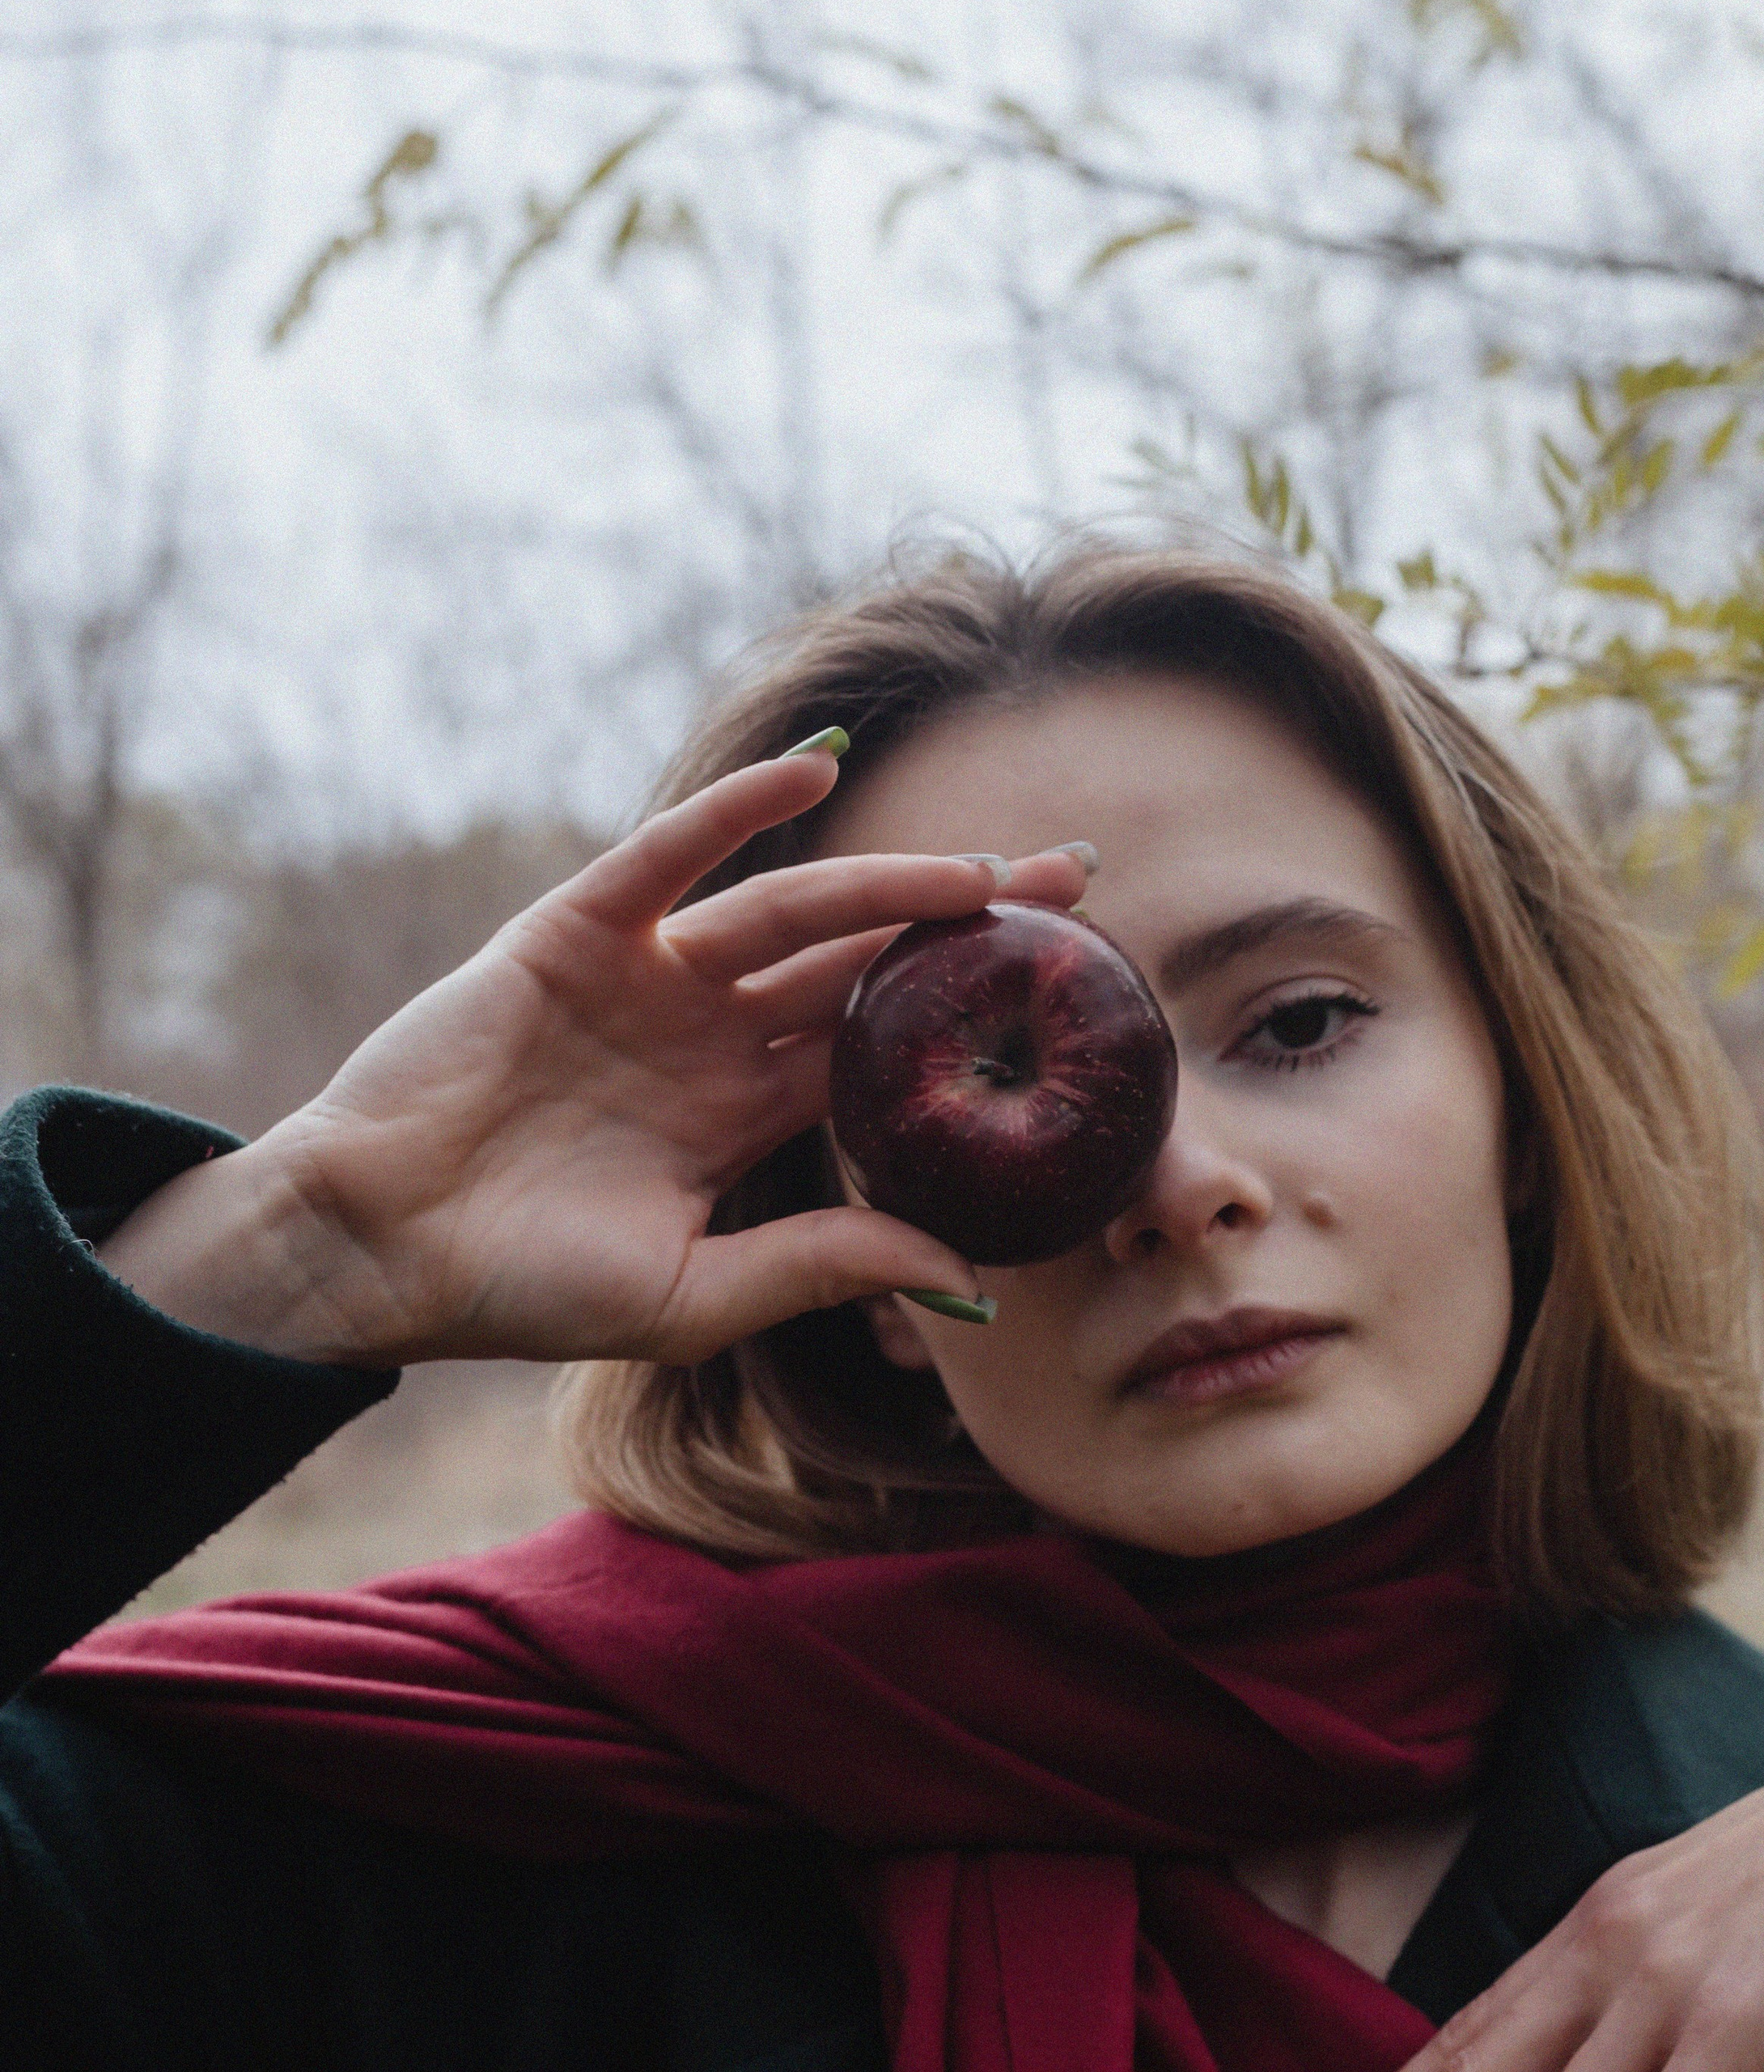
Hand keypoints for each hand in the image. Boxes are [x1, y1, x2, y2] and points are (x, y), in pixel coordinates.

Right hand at [98, 747, 1089, 1367]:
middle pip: (863, 960)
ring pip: (792, 909)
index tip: (1074, 990)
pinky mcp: (575, 935)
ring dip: (887, 881)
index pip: (884, 1046)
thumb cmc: (523, 1290)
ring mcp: (647, 977)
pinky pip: (669, 856)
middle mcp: (709, 1032)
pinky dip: (737, 809)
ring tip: (986, 874)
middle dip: (965, 921)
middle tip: (1078, 884)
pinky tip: (817, 774)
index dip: (971, 1013)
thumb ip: (825, 1266)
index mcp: (743, 1112)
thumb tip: (972, 1278)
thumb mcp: (697, 1297)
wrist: (377, 1254)